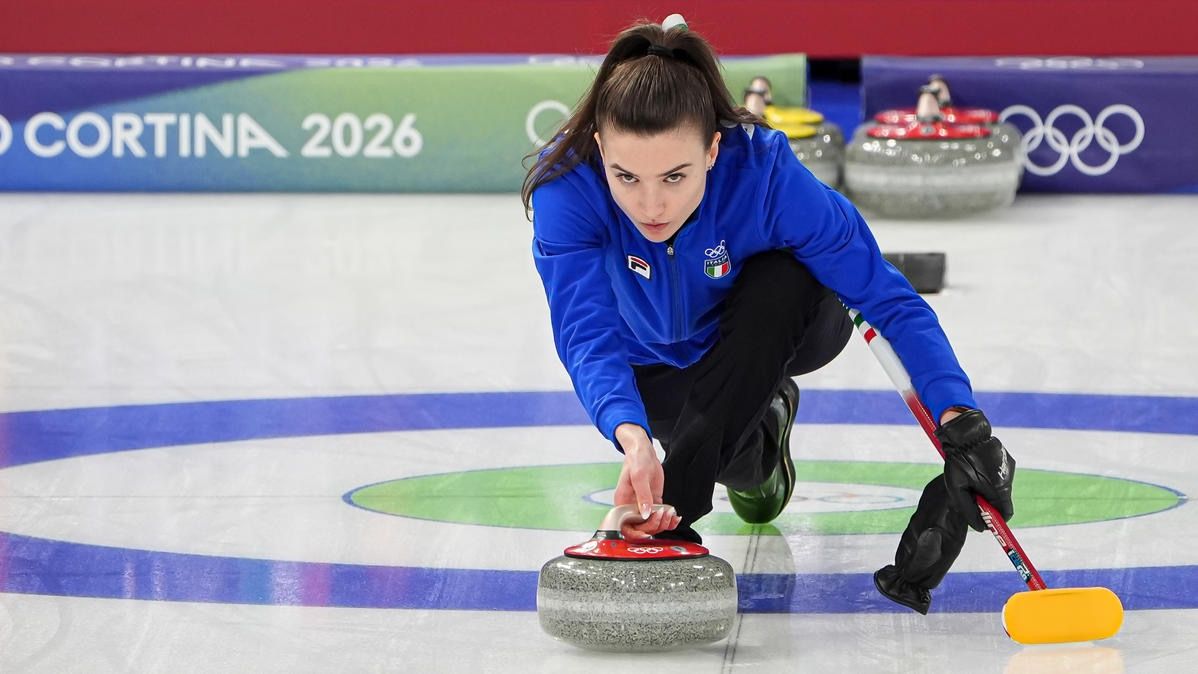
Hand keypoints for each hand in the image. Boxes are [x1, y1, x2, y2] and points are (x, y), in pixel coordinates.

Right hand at [613, 423, 680, 539]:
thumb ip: (642, 496)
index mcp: (623, 503)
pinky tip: (676, 517)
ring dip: (664, 523)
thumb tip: (645, 514)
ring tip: (672, 515)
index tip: (648, 533)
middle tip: (665, 515)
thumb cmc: (636, 460)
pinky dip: (669, 519)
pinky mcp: (653, 502)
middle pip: (641, 528)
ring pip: (652, 524)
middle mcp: (631, 507)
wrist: (644, 451)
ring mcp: (643, 506)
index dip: (636, 533)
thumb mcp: (639, 476)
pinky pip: (660, 516)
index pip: (626, 526)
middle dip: (654, 525)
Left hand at [935, 409, 1014, 531]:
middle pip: (1002, 500)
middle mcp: (1009, 478)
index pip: (1006, 513)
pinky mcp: (1007, 459)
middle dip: (989, 503)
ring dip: (989, 489)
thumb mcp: (957, 489)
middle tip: (971, 496)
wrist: (965, 433)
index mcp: (999, 488)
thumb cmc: (958, 461)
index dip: (996, 519)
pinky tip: (977, 467)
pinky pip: (1000, 474)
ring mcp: (1009, 467)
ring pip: (1001, 487)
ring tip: (971, 477)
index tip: (985, 521)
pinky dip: (990, 476)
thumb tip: (980, 528)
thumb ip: (969, 510)